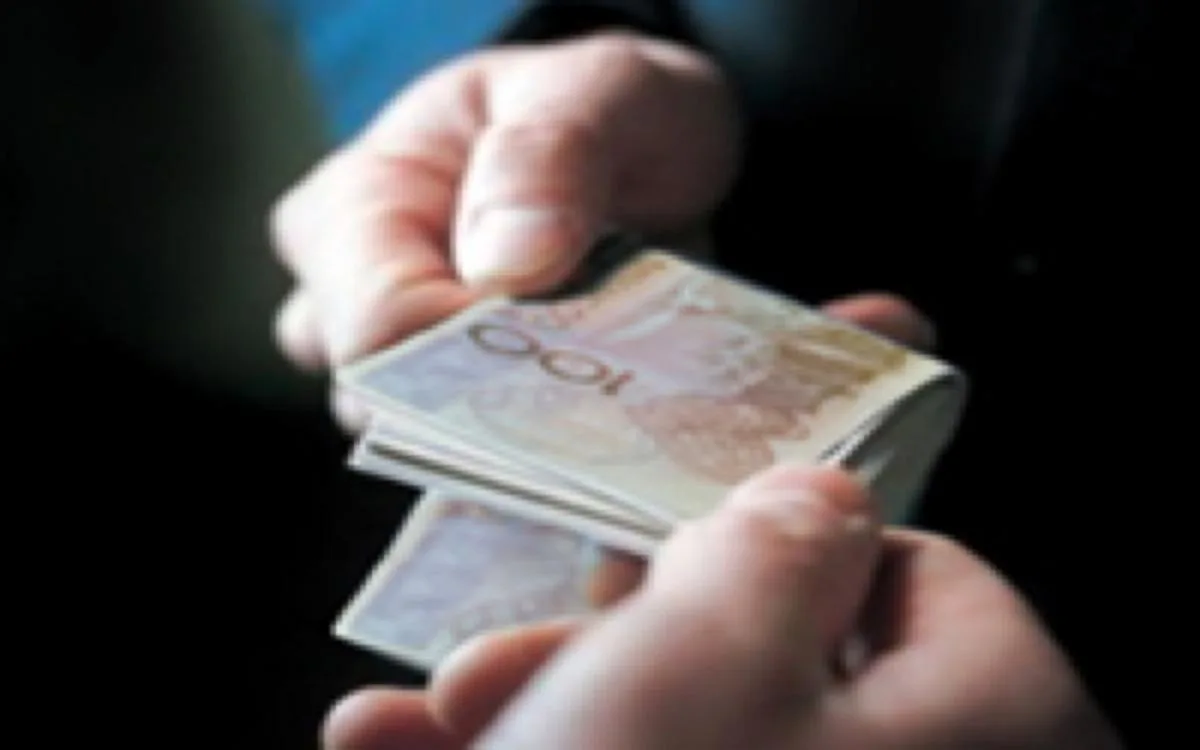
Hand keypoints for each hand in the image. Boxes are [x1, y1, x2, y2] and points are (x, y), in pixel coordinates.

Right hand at [270, 30, 739, 423]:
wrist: (643, 158)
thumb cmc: (603, 114)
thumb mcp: (602, 92)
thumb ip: (550, 155)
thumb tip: (505, 263)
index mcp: (354, 205)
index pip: (377, 324)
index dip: (470, 355)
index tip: (567, 342)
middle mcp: (350, 297)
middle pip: (391, 405)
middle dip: (500, 404)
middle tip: (603, 373)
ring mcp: (403, 364)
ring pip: (437, 448)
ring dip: (529, 435)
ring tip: (613, 387)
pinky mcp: (462, 411)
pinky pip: (484, 465)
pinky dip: (545, 457)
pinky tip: (608, 429)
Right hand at [323, 466, 1121, 749]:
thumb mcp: (713, 644)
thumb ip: (778, 541)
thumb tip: (811, 499)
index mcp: (993, 722)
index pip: (922, 577)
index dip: (786, 547)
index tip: (669, 563)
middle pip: (777, 673)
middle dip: (610, 647)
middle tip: (493, 655)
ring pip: (691, 749)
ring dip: (546, 715)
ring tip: (404, 721)